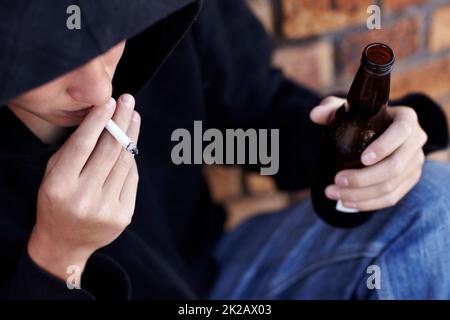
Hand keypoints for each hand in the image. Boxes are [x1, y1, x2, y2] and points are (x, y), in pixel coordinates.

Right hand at [28, 94, 140, 280]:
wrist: (66, 243)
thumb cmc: (57, 201)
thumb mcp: (53, 176)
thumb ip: (73, 151)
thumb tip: (103, 119)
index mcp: (59, 187)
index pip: (82, 146)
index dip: (98, 121)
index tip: (111, 102)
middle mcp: (83, 198)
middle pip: (109, 151)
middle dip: (121, 122)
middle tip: (129, 101)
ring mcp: (106, 209)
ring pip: (124, 163)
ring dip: (132, 136)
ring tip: (134, 117)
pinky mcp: (123, 216)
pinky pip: (131, 178)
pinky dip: (131, 159)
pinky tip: (131, 144)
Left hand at [310, 96, 426, 210]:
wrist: (376, 130)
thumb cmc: (360, 117)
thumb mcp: (346, 108)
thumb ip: (330, 108)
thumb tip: (315, 115)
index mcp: (406, 118)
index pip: (401, 132)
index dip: (384, 147)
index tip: (363, 159)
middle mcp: (416, 141)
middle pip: (395, 166)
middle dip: (364, 178)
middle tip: (337, 180)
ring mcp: (414, 163)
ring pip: (390, 186)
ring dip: (360, 195)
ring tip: (334, 193)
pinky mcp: (409, 180)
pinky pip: (391, 198)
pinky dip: (368, 203)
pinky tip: (347, 203)